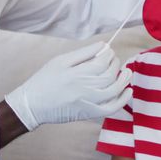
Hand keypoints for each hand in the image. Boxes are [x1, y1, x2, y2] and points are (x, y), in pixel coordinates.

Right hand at [5, 42, 130, 129]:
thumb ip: (83, 53)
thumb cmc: (44, 80)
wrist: (32, 105)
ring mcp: (88, 102)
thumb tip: (103, 45)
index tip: (108, 51)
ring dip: (124, 80)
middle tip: (114, 60)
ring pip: (114, 90)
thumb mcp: (60, 61)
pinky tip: (128, 91)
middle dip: (116, 64)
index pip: (102, 61)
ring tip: (126, 72)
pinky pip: (110, 109)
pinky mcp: (88, 114)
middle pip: (110, 74)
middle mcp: (84, 88)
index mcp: (77, 73)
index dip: (109, 54)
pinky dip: (122, 100)